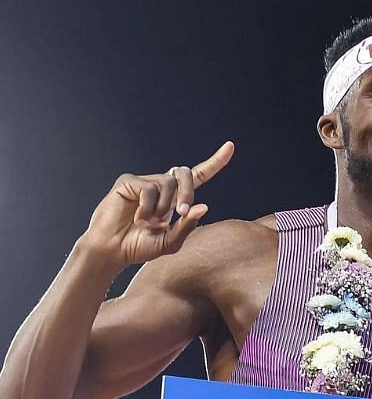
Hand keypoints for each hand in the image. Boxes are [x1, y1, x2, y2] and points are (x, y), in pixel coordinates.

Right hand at [82, 141, 233, 267]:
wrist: (113, 251)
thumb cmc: (140, 246)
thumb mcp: (169, 242)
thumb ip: (186, 226)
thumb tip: (204, 206)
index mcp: (175, 198)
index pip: (198, 176)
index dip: (214, 162)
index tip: (230, 147)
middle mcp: (161, 186)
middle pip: (185, 174)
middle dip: (188, 191)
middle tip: (182, 212)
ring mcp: (144, 182)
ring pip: (168, 182)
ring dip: (163, 207)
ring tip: (148, 222)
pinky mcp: (128, 182)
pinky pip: (148, 188)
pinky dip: (147, 207)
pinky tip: (138, 218)